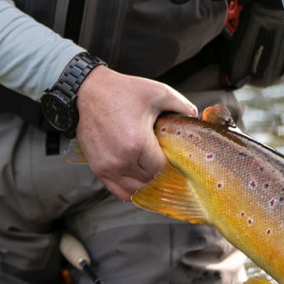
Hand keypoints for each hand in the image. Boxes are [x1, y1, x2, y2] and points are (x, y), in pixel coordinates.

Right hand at [73, 66, 196, 200]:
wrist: (87, 91)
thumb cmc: (120, 91)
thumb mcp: (158, 92)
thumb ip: (182, 106)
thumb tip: (195, 119)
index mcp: (138, 143)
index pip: (164, 170)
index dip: (176, 168)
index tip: (182, 162)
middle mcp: (121, 160)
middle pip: (152, 183)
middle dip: (165, 176)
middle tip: (172, 167)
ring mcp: (108, 167)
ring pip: (137, 191)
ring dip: (149, 185)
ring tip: (157, 174)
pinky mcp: (98, 169)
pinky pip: (120, 192)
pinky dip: (133, 191)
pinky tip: (142, 181)